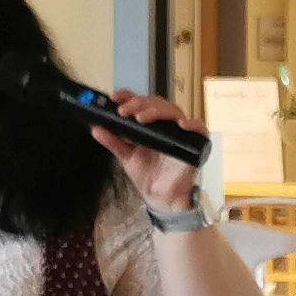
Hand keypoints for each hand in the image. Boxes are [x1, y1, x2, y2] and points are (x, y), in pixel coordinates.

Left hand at [91, 90, 201, 210]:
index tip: (115, 97)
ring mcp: (180, 133)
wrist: (161, 198)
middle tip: (125, 111)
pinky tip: (181, 125)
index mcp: (150, 124)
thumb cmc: (149, 175)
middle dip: (139, 104)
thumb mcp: (126, 157)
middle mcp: (166, 125)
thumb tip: (96, 129)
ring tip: (142, 117)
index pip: (141, 103)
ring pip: (172, 111)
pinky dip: (192, 124)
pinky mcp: (194, 144)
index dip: (129, 96)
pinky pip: (199, 129)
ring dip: (156, 111)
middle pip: (156, 103)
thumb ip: (113, 142)